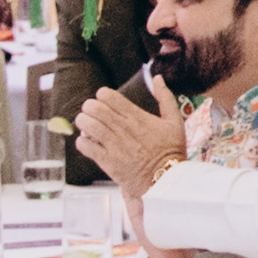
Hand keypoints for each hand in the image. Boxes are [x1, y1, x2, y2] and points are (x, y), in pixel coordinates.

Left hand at [76, 76, 179, 195]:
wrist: (167, 180)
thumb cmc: (171, 151)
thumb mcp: (175, 121)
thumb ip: (165, 97)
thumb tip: (158, 78)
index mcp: (137, 117)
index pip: (108, 96)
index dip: (102, 96)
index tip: (104, 102)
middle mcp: (123, 129)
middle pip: (94, 108)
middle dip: (89, 108)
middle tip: (92, 113)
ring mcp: (114, 145)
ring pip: (87, 124)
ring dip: (83, 123)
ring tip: (88, 127)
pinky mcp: (107, 161)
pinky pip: (85, 146)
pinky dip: (82, 142)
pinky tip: (89, 143)